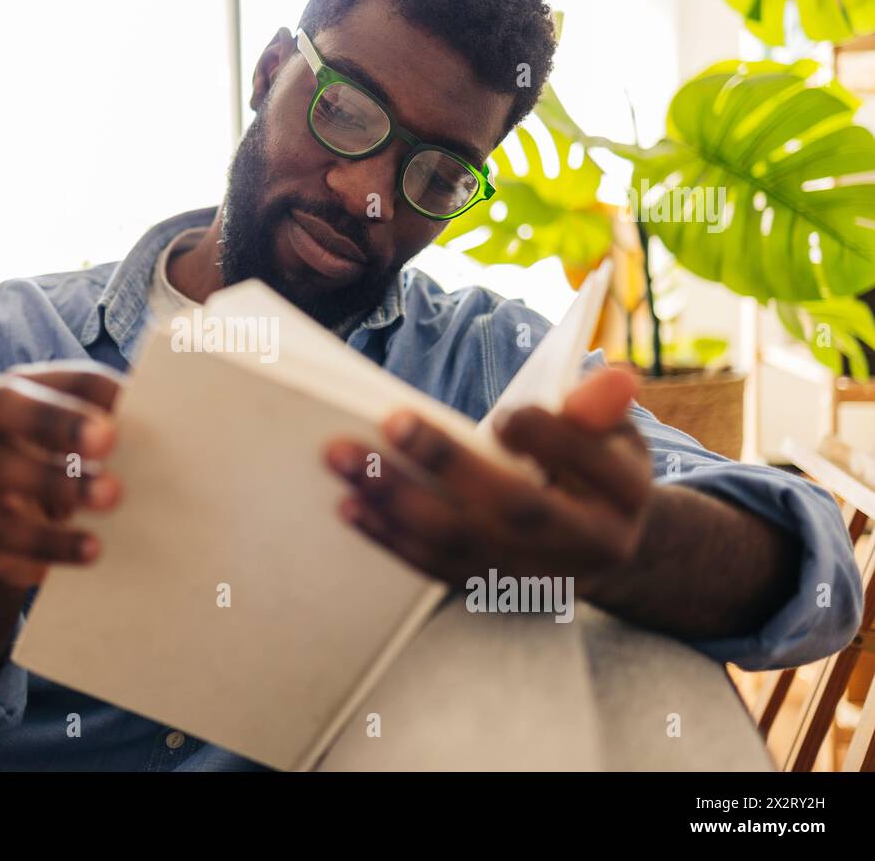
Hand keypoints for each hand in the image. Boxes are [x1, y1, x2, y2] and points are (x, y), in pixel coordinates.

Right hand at [0, 360, 123, 591]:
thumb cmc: (53, 471)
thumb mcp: (75, 446)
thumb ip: (111, 425)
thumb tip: (177, 412)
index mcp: (14, 394)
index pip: (50, 378)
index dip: (89, 389)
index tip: (130, 401)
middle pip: (1, 406)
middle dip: (56, 419)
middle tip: (110, 440)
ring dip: (56, 481)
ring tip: (112, 498)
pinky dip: (46, 543)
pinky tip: (87, 550)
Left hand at [324, 367, 651, 596]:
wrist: (604, 548)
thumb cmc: (596, 468)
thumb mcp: (613, 431)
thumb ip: (598, 406)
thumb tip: (613, 378)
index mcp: (623, 496)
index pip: (587, 463)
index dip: (548, 440)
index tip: (505, 416)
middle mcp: (583, 546)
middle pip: (513, 508)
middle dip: (446, 463)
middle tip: (388, 421)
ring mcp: (532, 576)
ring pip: (460, 542)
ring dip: (394, 498)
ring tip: (344, 458)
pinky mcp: (490, 590)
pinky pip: (434, 566)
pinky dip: (389, 536)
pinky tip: (350, 504)